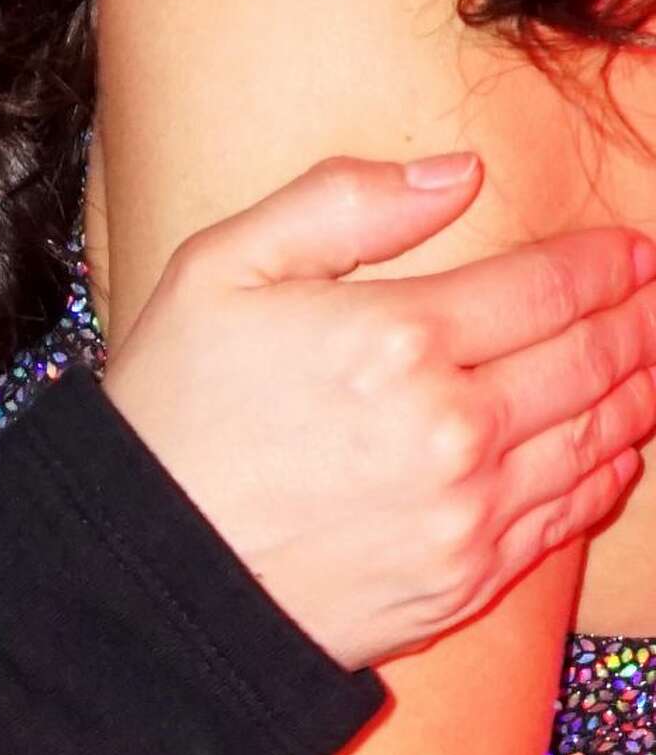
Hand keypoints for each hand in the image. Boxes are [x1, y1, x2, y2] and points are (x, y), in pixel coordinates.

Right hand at [105, 153, 655, 667]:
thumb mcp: (222, 266)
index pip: (543, 289)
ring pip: (593, 441)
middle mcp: (453, 427)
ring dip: (638, 394)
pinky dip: (607, 476)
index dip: (602, 264)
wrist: (150, 572)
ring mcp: (468, 513)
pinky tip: (619, 450)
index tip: (634, 249)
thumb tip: (458, 173)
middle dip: (638, 321)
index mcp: (398, 336)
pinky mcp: (465, 581)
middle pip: (586, 362)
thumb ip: (341, 203)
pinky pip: (565, 521)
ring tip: (655, 360)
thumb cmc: (175, 405)